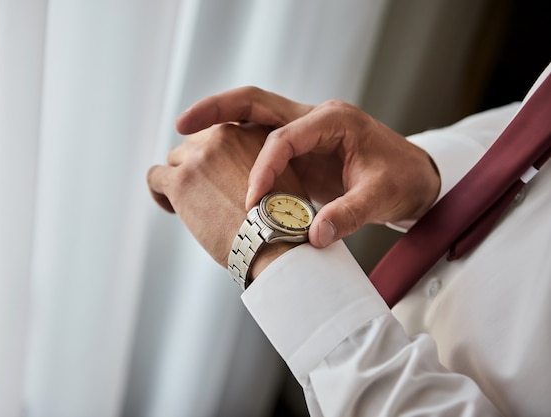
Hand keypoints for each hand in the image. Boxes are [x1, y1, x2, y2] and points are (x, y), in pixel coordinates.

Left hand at [147, 123, 305, 266]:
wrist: (272, 241)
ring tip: (187, 205)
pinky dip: (158, 192)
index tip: (220, 178)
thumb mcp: (282, 175)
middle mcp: (224, 136)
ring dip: (178, 180)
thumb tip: (234, 171)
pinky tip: (171, 207)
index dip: (217, 157)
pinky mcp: (180, 180)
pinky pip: (155, 176)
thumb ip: (260, 162)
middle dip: (196, 167)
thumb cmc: (280, 220)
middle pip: (194, 143)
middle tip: (203, 194)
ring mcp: (199, 157)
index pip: (220, 134)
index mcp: (251, 131)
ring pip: (174, 159)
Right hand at [177, 87, 440, 247]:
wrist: (415, 177)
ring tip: (187, 140)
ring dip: (219, 123)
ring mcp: (304, 129)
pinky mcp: (300, 147)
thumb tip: (314, 236)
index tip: (251, 201)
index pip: (284, 138)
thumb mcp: (381, 197)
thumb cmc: (402, 180)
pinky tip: (215, 162)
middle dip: (216, 110)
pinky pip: (259, 139)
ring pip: (252, 115)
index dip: (263, 169)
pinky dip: (234, 146)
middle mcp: (314, 117)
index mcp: (334, 120)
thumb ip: (348, 214)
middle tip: (182, 123)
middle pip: (255, 102)